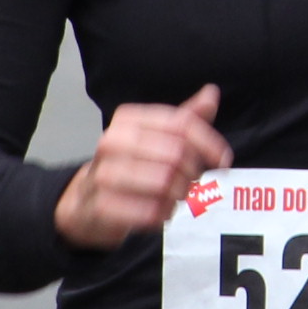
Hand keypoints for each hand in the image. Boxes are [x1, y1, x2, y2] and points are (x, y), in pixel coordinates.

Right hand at [52, 85, 229, 248]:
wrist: (85, 202)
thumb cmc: (128, 165)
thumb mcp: (155, 138)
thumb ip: (185, 118)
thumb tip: (212, 93)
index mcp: (127, 119)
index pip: (181, 124)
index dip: (209, 143)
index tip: (223, 160)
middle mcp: (112, 141)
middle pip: (176, 153)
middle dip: (193, 172)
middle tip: (192, 183)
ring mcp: (103, 173)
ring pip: (165, 182)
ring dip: (179, 194)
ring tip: (176, 197)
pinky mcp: (100, 206)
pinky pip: (149, 211)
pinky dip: (164, 215)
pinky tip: (162, 212)